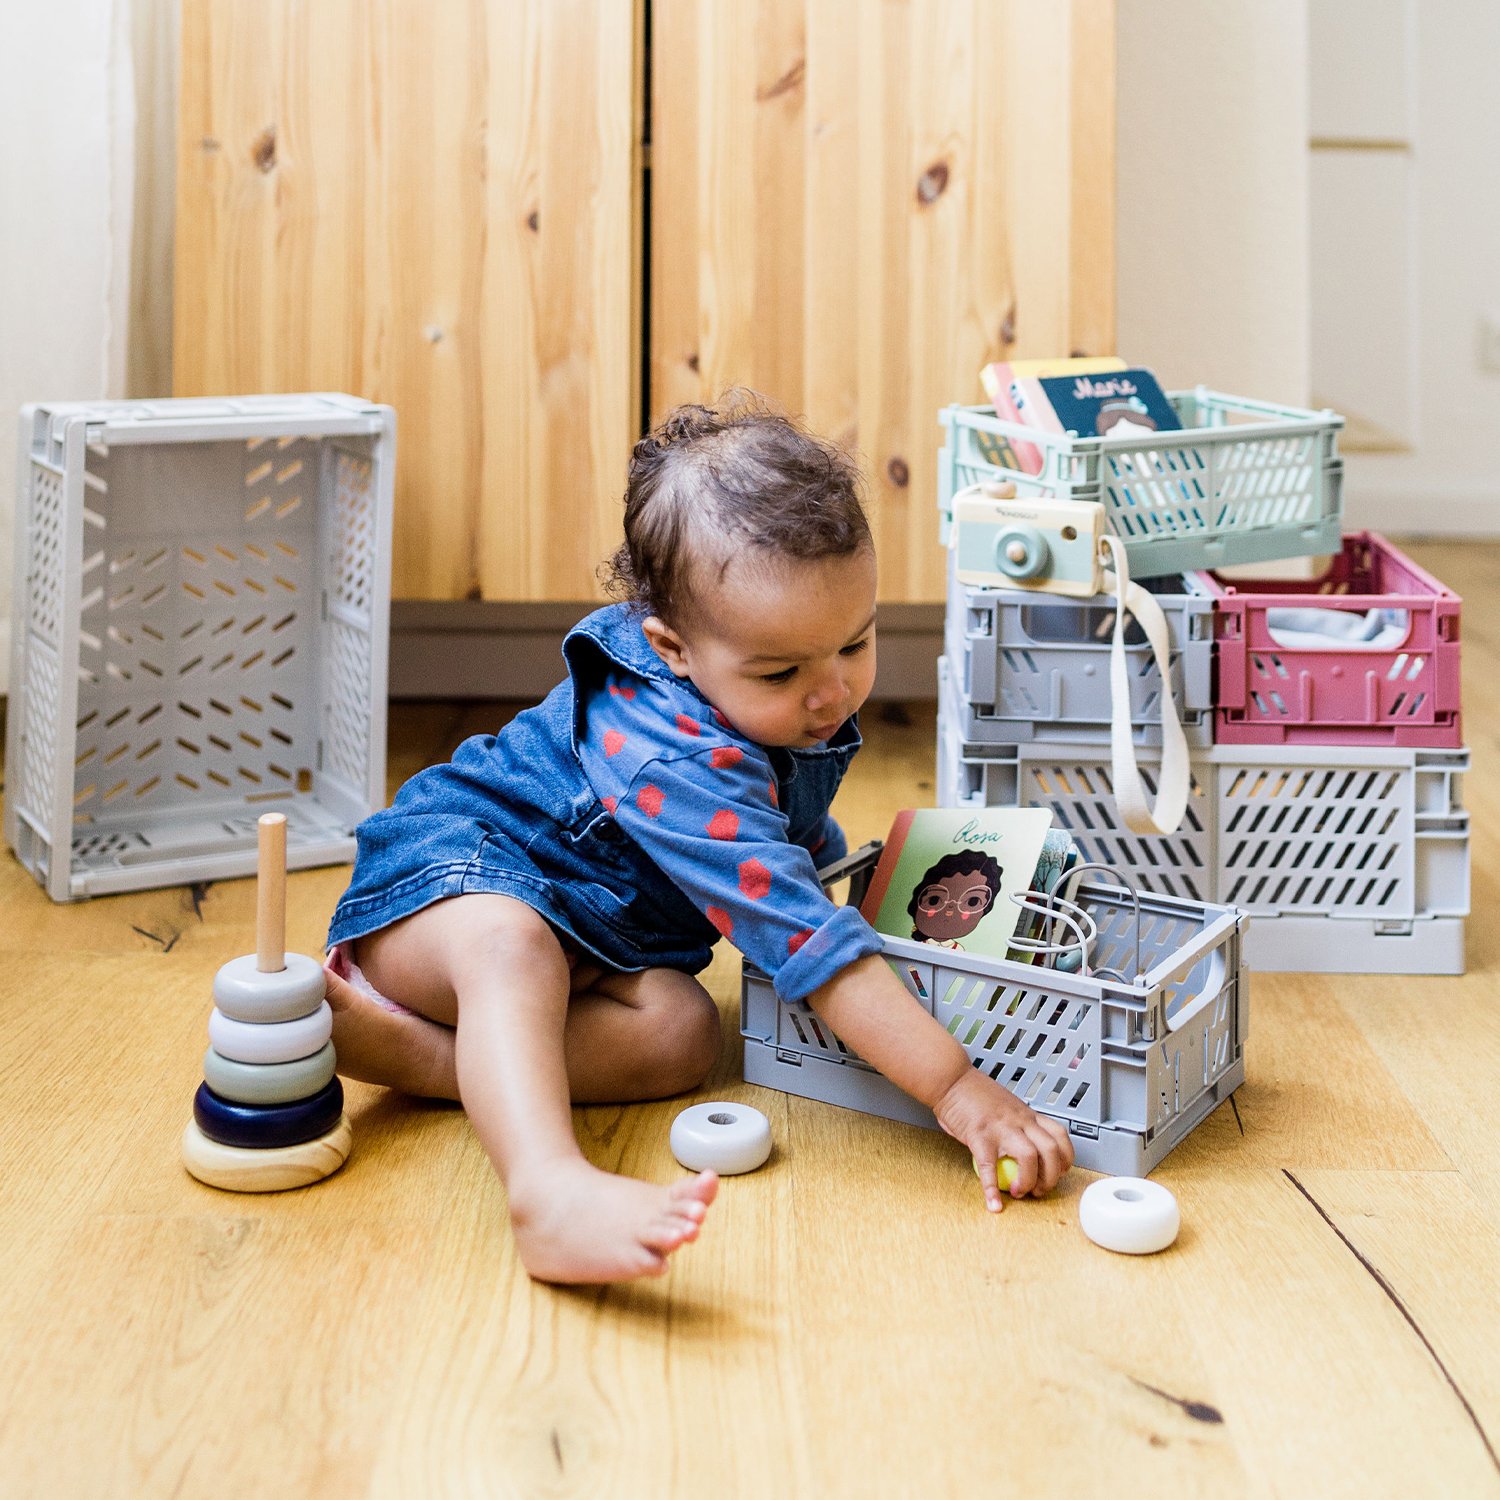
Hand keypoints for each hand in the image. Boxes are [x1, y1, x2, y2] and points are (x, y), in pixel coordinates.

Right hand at [933, 1069, 1073, 1212]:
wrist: (951, 1079)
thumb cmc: (973, 1093)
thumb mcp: (1005, 1106)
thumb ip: (1015, 1125)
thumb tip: (1020, 1148)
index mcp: (1026, 1114)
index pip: (1059, 1135)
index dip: (1065, 1158)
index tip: (1059, 1171)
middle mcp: (1019, 1120)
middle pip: (1051, 1150)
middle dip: (1051, 1176)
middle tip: (1039, 1189)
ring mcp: (1001, 1127)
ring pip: (1030, 1157)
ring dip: (1028, 1181)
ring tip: (1018, 1192)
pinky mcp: (979, 1136)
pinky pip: (989, 1167)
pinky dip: (991, 1189)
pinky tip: (992, 1202)